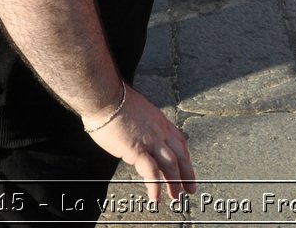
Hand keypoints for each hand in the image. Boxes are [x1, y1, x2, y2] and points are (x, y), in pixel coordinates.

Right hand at [82, 84, 195, 203]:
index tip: (187, 167)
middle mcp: (159, 131)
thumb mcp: (135, 110)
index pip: (179, 140)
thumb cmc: (113, 101)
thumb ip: (141, 124)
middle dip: (187, 173)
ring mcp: (151, 141)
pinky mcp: (138, 150)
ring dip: (175, 183)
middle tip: (190, 188)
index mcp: (159, 120)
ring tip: (176, 197)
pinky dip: (155, 187)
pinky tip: (155, 198)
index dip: (184, 156)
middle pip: (181, 154)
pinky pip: (151, 172)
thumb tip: (136, 133)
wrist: (105, 97)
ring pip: (171, 165)